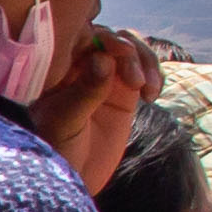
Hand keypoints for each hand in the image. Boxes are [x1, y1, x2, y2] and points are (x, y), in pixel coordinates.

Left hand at [38, 30, 157, 195]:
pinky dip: (154, 74)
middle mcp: (81, 64)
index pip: (81, 36)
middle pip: (109, 37)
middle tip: (135, 80)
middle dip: (127, 50)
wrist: (76, 176)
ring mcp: (105, 75)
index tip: (118, 52)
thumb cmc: (58, 149)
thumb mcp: (65, 122)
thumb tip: (103, 59)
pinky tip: (153, 95)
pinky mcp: (126, 90)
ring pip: (130, 48)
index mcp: (58, 66)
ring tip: (146, 90)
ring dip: (144, 61)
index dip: (102, 38)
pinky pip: (145, 68)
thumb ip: (84, 91)